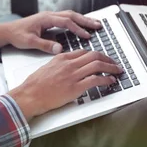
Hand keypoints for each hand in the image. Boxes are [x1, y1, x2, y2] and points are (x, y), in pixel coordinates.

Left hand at [0, 10, 101, 53]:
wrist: (7, 30)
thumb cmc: (17, 35)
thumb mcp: (29, 42)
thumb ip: (44, 45)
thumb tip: (59, 48)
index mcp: (45, 19)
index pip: (66, 21)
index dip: (77, 28)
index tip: (87, 35)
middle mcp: (49, 15)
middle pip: (71, 15)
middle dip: (85, 20)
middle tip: (98, 25)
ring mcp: (50, 17)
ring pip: (70, 15)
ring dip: (83, 19)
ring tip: (95, 24)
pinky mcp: (49, 20)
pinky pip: (66, 18)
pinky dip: (76, 21)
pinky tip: (82, 25)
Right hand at [8, 50, 123, 119]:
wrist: (30, 95)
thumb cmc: (35, 85)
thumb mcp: (47, 67)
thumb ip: (60, 65)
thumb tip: (68, 67)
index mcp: (62, 58)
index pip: (84, 52)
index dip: (96, 54)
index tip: (102, 58)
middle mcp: (69, 64)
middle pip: (94, 55)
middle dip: (107, 58)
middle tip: (114, 63)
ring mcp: (73, 75)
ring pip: (97, 65)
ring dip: (110, 67)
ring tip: (117, 70)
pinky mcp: (75, 87)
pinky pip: (95, 79)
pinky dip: (106, 79)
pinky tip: (110, 81)